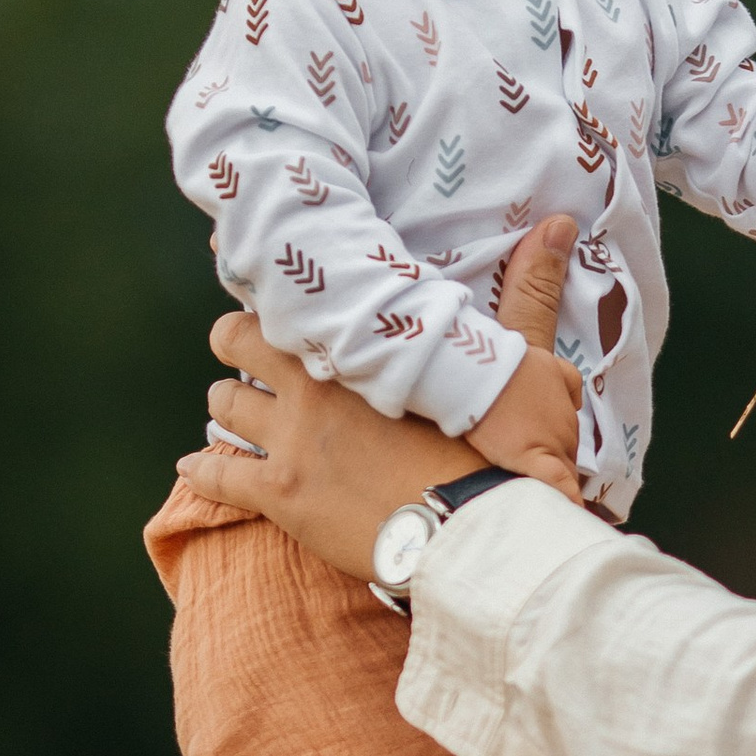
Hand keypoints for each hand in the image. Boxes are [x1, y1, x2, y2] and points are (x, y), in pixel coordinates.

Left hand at [176, 213, 589, 573]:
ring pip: (224, 407)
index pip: (292, 301)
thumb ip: (530, 293)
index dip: (278, 295)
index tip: (275, 289)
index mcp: (361, 348)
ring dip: (227, 406)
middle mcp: (312, 386)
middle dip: (236, 345)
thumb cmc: (506, 451)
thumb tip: (561, 225)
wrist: (479, 531)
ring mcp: (288, 442)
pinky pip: (216, 476)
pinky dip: (203, 469)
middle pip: (235, 343)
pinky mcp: (279, 497)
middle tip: (245, 350)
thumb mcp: (522, 363)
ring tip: (234, 409)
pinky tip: (194, 467)